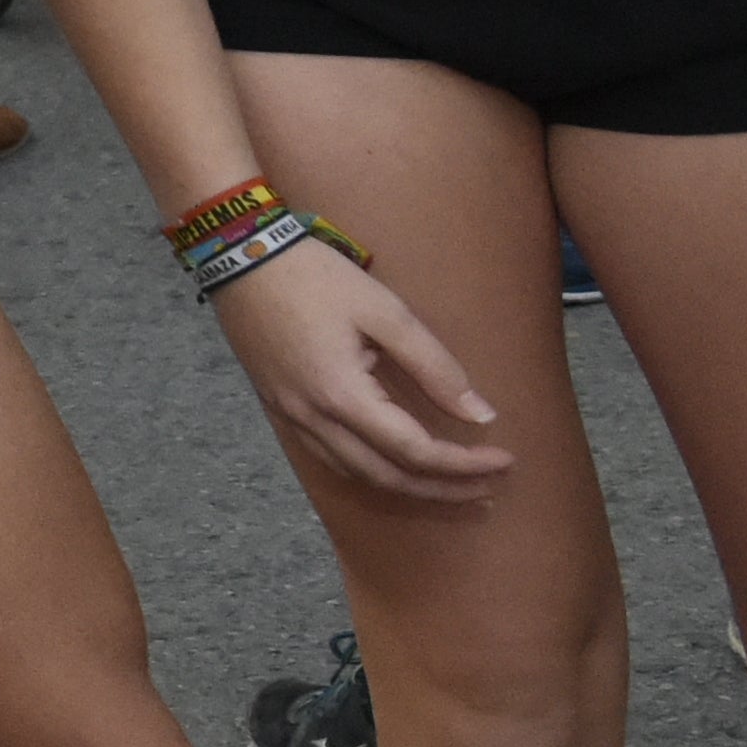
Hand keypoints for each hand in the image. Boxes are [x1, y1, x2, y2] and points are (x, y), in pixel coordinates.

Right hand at [206, 233, 513, 506]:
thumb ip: (435, 366)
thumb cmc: (315, 276)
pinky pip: (333, 459)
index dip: (464, 464)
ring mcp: (294, 418)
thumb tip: (480, 413)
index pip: (416, 451)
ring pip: (358, 475)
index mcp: (343, 395)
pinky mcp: (283, 408)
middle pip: (388, 478)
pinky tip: (396, 465)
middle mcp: (315, 419)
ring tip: (452, 487)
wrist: (240, 256)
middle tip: (489, 490)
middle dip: (444, 490)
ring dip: (410, 488)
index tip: (505, 460)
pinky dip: (373, 472)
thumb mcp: (385, 311)